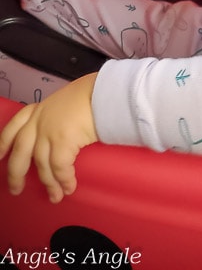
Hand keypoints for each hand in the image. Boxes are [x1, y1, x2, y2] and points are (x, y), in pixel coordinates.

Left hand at [0, 72, 98, 202]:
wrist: (104, 92)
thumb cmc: (92, 94)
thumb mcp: (67, 101)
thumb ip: (57, 116)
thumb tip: (63, 131)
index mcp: (40, 109)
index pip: (14, 126)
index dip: (3, 143)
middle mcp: (40, 121)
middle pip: (20, 152)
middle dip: (15, 174)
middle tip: (16, 189)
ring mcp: (49, 132)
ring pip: (41, 164)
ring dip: (49, 183)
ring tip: (55, 197)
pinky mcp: (62, 142)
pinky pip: (60, 168)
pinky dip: (64, 180)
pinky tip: (69, 187)